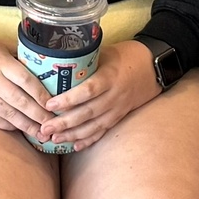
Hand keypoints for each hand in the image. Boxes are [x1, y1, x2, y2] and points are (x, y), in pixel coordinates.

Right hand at [0, 31, 58, 138]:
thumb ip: (17, 60)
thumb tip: (42, 71)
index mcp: (0, 62)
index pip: (26, 80)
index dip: (41, 95)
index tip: (54, 104)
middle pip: (20, 101)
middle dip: (38, 115)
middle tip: (53, 125)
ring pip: (8, 114)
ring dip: (26, 125)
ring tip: (41, 133)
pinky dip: (7, 126)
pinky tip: (19, 130)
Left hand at [45, 38, 165, 151]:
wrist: (153, 67)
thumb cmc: (125, 56)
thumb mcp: (105, 52)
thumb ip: (84, 61)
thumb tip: (55, 64)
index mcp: (110, 76)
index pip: (88, 90)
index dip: (68, 99)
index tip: (49, 104)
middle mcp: (114, 95)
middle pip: (88, 112)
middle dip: (65, 123)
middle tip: (45, 128)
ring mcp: (118, 108)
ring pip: (94, 125)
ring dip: (73, 134)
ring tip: (53, 139)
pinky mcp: (120, 116)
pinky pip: (103, 131)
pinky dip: (89, 139)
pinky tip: (75, 146)